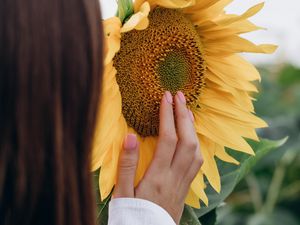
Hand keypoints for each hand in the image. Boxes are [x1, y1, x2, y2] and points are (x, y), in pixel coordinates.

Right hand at [113, 91, 202, 223]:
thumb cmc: (132, 214)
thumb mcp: (122, 192)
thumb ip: (127, 164)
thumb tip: (130, 135)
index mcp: (157, 176)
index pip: (168, 139)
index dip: (168, 115)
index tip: (166, 97)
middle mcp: (175, 177)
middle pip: (187, 141)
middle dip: (184, 115)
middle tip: (179, 96)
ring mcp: (183, 183)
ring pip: (196, 151)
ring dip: (193, 128)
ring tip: (186, 111)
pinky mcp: (186, 187)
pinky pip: (197, 162)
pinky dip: (196, 143)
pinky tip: (191, 136)